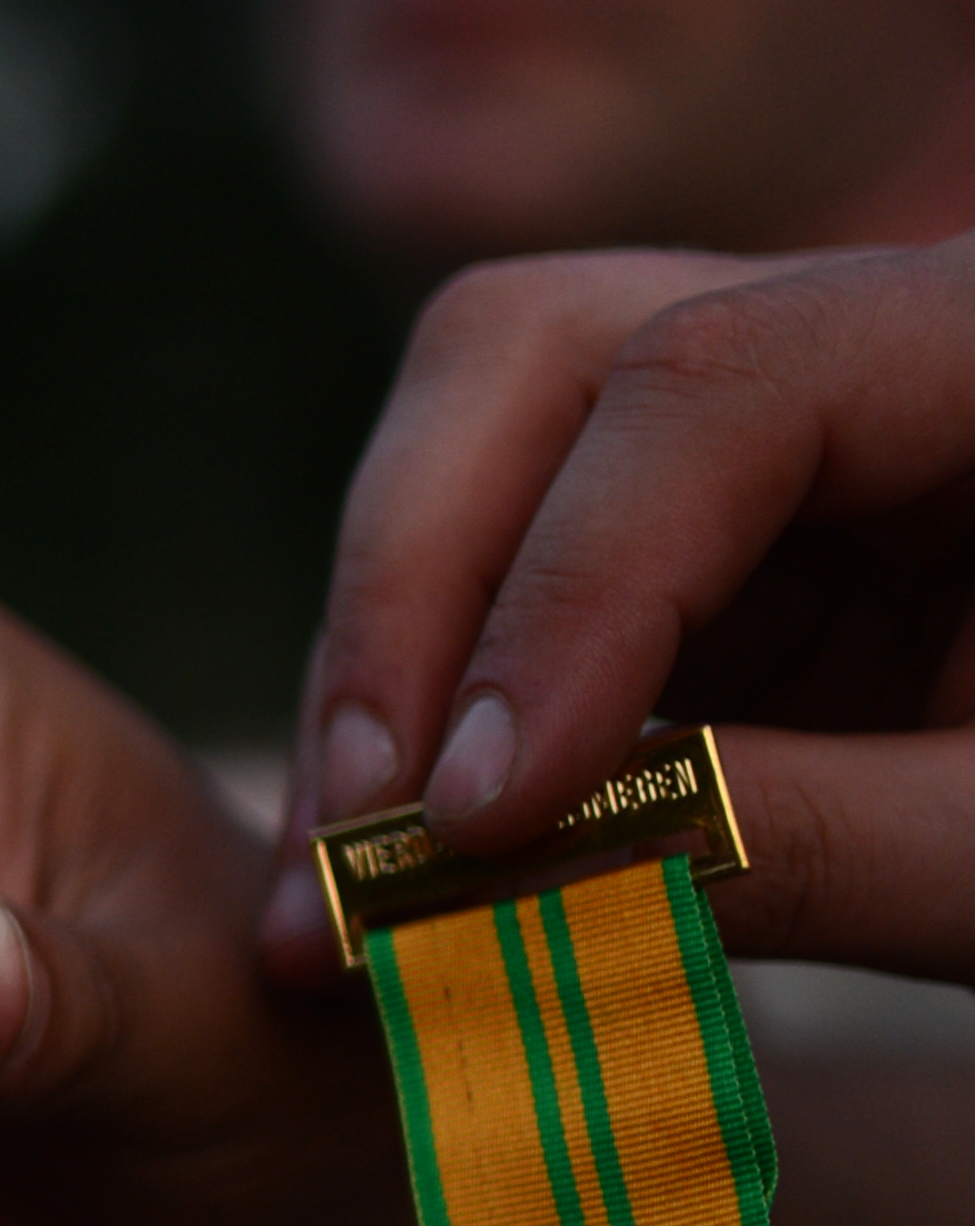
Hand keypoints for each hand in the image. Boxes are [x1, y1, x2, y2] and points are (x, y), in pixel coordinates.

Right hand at [268, 236, 974, 981]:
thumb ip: (805, 852)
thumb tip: (503, 890)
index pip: (714, 392)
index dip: (564, 598)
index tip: (478, 822)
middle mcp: (873, 334)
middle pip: (539, 350)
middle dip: (413, 592)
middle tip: (361, 833)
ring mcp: (779, 429)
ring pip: (485, 431)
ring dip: (395, 642)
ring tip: (352, 860)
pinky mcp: (722, 541)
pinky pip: (515, 572)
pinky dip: (440, 710)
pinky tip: (410, 866)